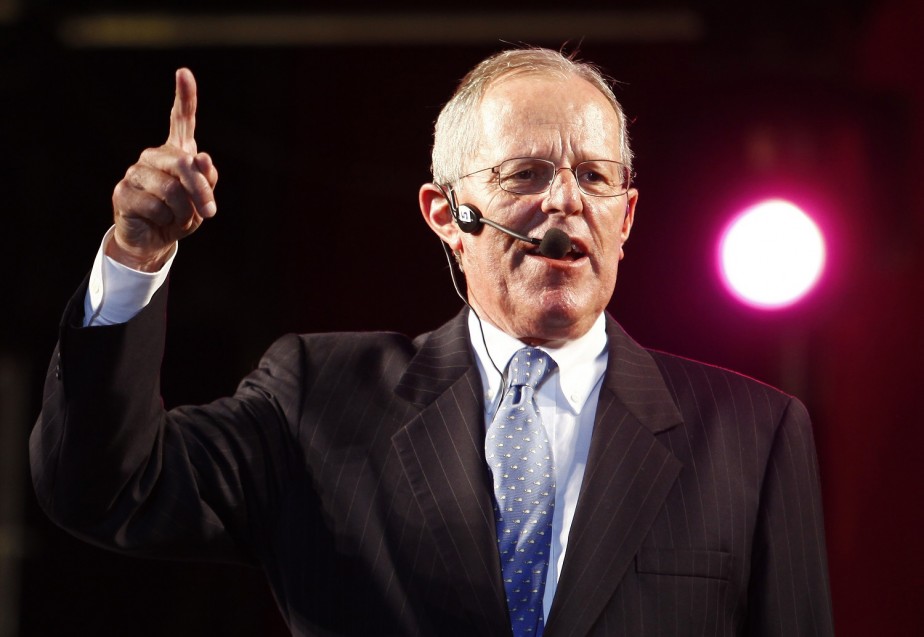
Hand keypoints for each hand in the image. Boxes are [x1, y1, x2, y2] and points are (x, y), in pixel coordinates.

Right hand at [109, 68, 218, 270]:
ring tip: (176, 218)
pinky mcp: (123, 192)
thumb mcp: (201, 200)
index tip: (184, 73)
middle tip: (210, 212)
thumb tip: (203, 158)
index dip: (184, 97)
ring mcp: (135, 172)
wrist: (155, 241)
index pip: (181, 120)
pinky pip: (156, 206)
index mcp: (176, 153)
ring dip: (183, 211)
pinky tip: (157, 221)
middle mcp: (153, 156)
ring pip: (172, 190)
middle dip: (201, 191)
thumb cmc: (180, 215)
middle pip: (184, 164)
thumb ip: (206, 179)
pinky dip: (165, 220)